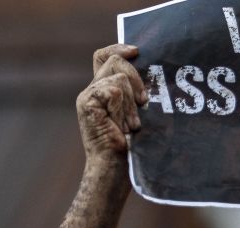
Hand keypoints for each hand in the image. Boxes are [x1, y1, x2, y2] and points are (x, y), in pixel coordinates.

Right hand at [77, 44, 147, 160]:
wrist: (114, 168)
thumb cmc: (130, 147)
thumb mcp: (136, 114)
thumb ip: (135, 94)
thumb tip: (153, 75)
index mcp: (102, 90)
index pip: (104, 56)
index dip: (119, 48)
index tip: (137, 52)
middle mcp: (92, 90)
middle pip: (114, 60)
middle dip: (135, 78)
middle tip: (143, 102)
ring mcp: (87, 96)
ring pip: (118, 77)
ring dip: (131, 102)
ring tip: (131, 125)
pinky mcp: (87, 103)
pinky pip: (114, 90)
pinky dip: (123, 108)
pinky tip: (124, 126)